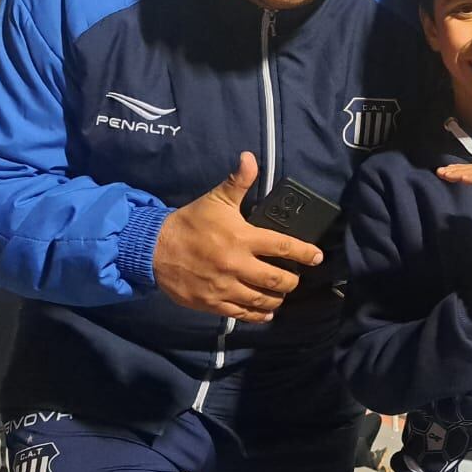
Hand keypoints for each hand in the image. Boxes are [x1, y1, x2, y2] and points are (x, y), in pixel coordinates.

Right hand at [152, 152, 318, 322]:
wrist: (154, 248)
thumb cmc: (189, 222)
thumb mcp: (215, 199)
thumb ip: (238, 181)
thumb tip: (249, 157)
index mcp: (242, 238)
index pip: (283, 247)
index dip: (305, 253)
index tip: (318, 257)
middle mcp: (236, 265)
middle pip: (277, 280)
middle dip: (292, 281)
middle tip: (296, 279)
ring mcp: (225, 287)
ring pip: (262, 300)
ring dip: (277, 299)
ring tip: (282, 294)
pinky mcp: (213, 303)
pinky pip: (242, 313)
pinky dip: (258, 315)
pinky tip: (266, 313)